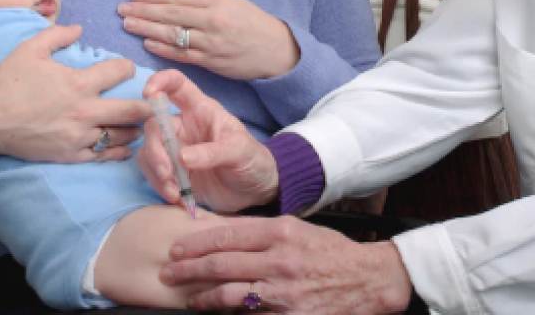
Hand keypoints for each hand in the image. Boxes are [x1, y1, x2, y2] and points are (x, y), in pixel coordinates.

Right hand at [0, 24, 150, 161]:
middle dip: (148, 106)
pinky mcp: (70, 155)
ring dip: (136, 129)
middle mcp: (86, 111)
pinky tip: (127, 148)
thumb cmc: (7, 83)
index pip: (119, 72)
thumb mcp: (30, 50)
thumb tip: (79, 28)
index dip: (128, 68)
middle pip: (131, 109)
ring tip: (143, 125)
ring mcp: (79, 136)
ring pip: (121, 135)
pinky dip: (118, 152)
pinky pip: (102, 155)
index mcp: (79, 83)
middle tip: (158, 103)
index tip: (130, 69)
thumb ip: (57, 35)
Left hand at [118, 0, 299, 79]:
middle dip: (144, 11)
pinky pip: (181, 54)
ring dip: (147, 29)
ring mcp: (211, 42)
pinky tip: (147, 43)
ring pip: (172, 34)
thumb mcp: (233, 2)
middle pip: (171, 14)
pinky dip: (162, 49)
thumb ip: (205, 2)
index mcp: (218, 1)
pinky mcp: (211, 61)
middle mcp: (213, 20)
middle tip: (122, 9)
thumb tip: (173, 0)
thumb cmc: (253, 23)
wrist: (275, 49)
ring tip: (128, 24)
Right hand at [137, 69, 279, 211]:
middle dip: (156, 150)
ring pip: (149, 151)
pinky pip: (152, 171)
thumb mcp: (240, 151)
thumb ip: (214, 152)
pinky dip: (159, 184)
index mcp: (202, 110)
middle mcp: (184, 126)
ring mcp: (176, 148)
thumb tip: (183, 157)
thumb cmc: (251, 159)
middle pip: (155, 125)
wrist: (254, 190)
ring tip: (175, 191)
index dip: (161, 81)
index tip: (148, 92)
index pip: (178, 85)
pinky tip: (176, 196)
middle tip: (168, 173)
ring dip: (157, 172)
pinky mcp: (172, 170)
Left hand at [159, 215, 413, 313]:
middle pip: (221, 263)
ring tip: (187, 296)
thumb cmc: (329, 251)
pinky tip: (216, 313)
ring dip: (202, 296)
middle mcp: (278, 259)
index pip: (227, 234)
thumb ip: (263, 232)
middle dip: (188, 268)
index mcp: (280, 231)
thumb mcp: (298, 229)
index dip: (197, 242)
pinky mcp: (288, 314)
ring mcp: (282, 290)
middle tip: (168, 270)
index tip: (178, 247)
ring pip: (229, 293)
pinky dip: (229, 314)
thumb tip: (226, 235)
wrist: (365, 279)